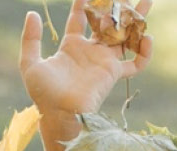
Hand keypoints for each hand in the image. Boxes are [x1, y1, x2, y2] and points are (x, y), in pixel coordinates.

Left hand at [19, 5, 150, 125]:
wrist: (59, 113)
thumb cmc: (43, 92)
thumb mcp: (30, 62)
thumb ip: (31, 38)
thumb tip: (32, 13)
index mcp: (71, 47)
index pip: (80, 20)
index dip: (84, 4)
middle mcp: (90, 52)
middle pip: (107, 24)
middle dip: (116, 7)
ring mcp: (104, 62)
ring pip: (125, 36)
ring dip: (136, 20)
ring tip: (146, 1)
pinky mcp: (114, 73)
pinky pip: (136, 63)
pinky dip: (144, 52)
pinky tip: (147, 37)